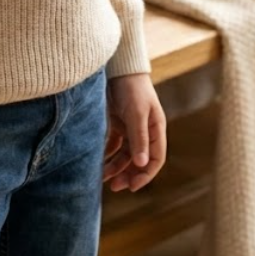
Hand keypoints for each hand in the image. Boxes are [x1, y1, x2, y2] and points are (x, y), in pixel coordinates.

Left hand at [103, 73, 166, 191]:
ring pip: (125, 155)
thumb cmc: (132, 88)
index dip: (146, 174)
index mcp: (156, 129)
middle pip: (139, 160)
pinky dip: (107, 155)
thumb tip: (142, 164)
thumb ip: (139, 138)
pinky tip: (98, 162)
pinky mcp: (117, 124)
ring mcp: (130, 128)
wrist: (119, 68)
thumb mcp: (136, 113)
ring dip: (116, 167)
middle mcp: (145, 131)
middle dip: (128, 174)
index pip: (156, 159)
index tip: (132, 186)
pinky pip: (113, 146)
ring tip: (102, 177)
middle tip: (115, 187)